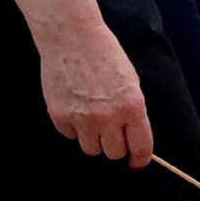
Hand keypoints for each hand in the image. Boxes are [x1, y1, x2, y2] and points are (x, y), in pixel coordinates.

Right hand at [39, 17, 152, 167]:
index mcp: (132, 107)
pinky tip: (75, 107)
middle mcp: (108, 117)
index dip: (139, 158)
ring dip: (94, 139)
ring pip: (91, 150)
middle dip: (115, 146)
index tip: (136, 163)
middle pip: (113, 153)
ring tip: (93, 119)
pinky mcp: (59, 116)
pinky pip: (70, 136)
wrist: (73, 38)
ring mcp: (82, 119)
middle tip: (113, 134)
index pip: (140, 146)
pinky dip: (73, 128)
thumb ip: (132, 110)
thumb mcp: (131, 81)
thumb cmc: (106, 55)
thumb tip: (132, 136)